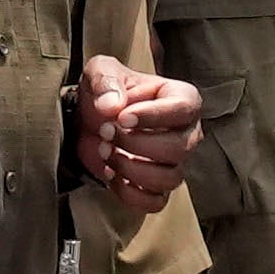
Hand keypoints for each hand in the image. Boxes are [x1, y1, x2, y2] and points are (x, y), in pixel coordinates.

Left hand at [69, 54, 201, 210]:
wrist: (88, 120)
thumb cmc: (105, 92)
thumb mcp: (100, 71)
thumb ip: (106, 80)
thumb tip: (113, 106)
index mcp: (181, 98)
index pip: (183, 109)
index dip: (153, 116)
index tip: (121, 117)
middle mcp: (186, 133)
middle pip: (179, 149)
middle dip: (136, 144)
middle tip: (106, 131)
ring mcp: (174, 163)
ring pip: (169, 178)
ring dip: (130, 168)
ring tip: (105, 151)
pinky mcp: (157, 187)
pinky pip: (156, 202)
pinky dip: (129, 193)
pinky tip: (110, 174)